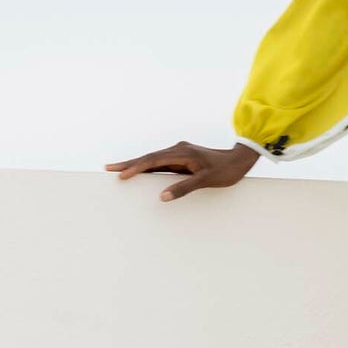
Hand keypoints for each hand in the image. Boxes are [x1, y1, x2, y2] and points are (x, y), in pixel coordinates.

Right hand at [105, 140, 258, 200]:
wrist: (240, 160)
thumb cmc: (225, 171)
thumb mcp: (206, 180)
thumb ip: (184, 188)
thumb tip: (162, 196)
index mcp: (182, 152)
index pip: (153, 160)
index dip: (136, 167)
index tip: (121, 174)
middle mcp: (178, 150)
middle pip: (149, 157)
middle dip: (128, 164)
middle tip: (108, 168)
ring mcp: (180, 153)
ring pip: (153, 159)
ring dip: (136, 165)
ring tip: (118, 170)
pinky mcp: (182, 158)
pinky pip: (160, 163)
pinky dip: (147, 167)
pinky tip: (139, 172)